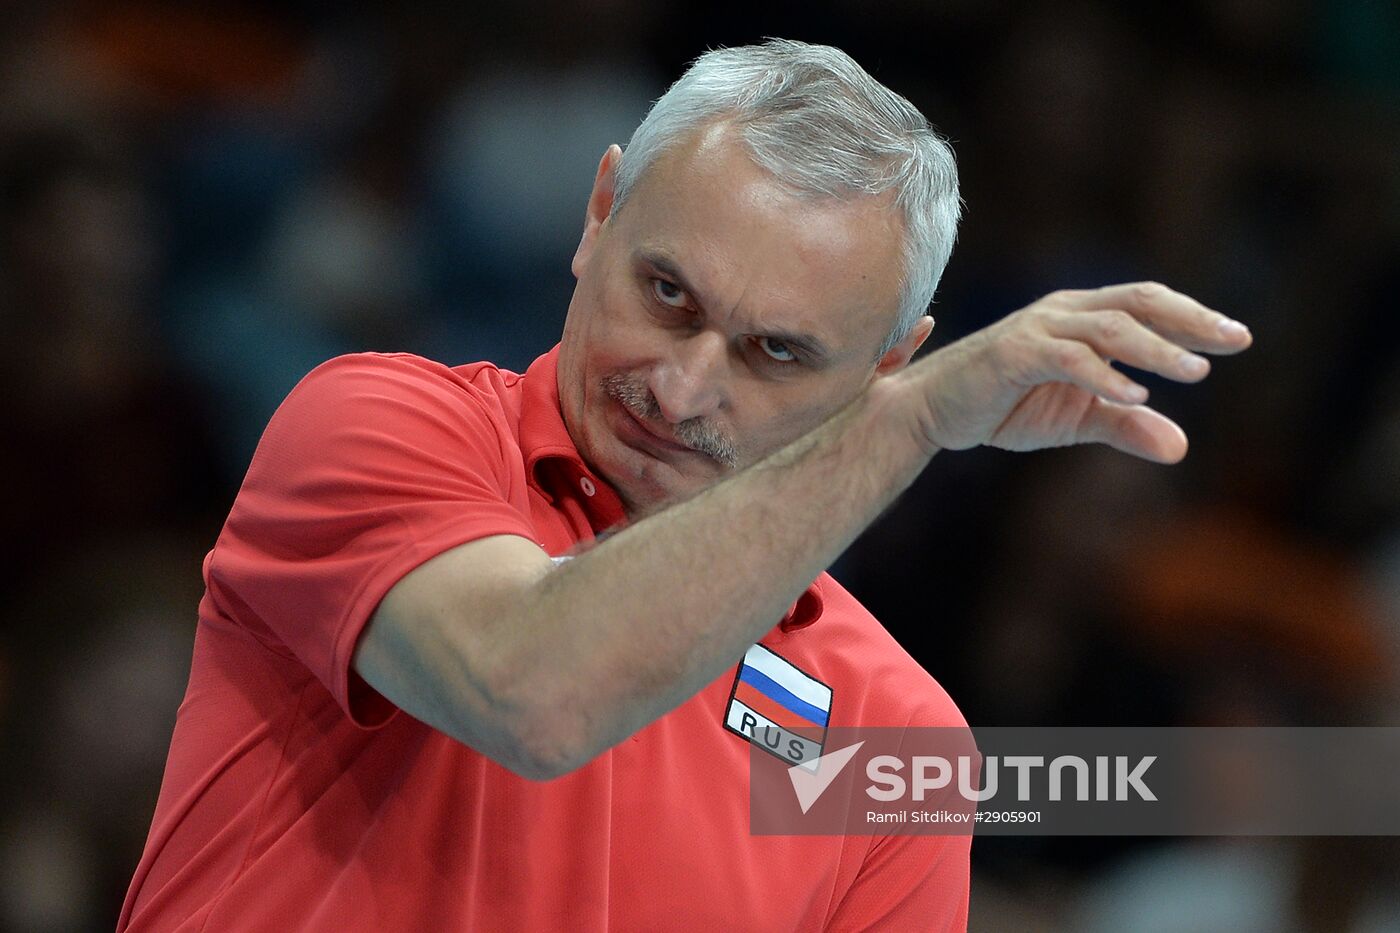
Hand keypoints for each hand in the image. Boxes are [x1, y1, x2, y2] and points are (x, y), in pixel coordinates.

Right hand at [908, 282, 1252, 462]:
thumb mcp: (1075, 421)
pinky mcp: (1013, 354)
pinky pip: (1069, 358)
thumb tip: (1181, 447)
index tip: (1238, 339)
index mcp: (1082, 319)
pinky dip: (1105, 375)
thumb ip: (1126, 425)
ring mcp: (1038, 329)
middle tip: (1235, 340)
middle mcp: (1064, 312)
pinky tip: (1136, 394)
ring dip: (1156, 349)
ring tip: (1197, 372)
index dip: (1194, 319)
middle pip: (1139, 302)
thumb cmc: (1003, 407)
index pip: (1148, 306)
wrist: (933, 412)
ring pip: (1110, 326)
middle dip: (1190, 320)